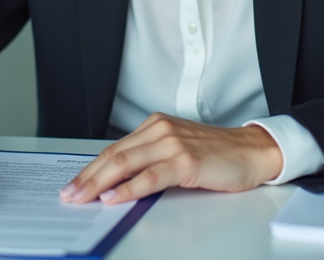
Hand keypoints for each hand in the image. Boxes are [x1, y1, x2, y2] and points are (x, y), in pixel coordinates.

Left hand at [59, 113, 282, 204]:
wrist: (253, 151)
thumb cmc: (218, 155)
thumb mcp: (179, 151)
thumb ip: (152, 159)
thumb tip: (120, 182)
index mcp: (156, 126)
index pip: (114, 148)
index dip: (91, 168)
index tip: (74, 184)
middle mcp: (161, 130)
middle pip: (114, 155)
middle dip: (88, 177)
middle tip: (70, 194)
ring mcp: (173, 144)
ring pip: (126, 163)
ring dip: (99, 183)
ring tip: (83, 198)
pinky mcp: (186, 161)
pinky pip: (150, 177)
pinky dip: (128, 188)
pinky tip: (114, 197)